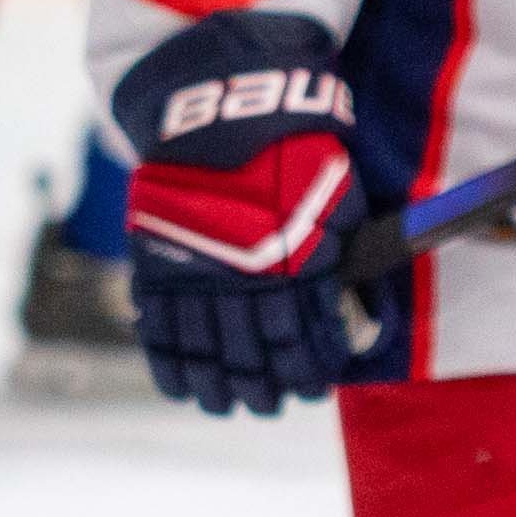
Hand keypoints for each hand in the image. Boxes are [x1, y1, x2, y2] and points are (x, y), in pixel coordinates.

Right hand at [113, 12, 363, 417]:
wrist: (222, 110)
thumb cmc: (293, 149)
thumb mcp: (339, 195)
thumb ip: (343, 253)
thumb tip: (357, 310)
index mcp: (296, 263)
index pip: (304, 340)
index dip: (309, 372)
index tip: (313, 389)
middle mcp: (246, 277)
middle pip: (255, 356)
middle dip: (266, 389)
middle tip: (272, 404)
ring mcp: (197, 273)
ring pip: (207, 352)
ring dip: (220, 388)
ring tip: (229, 405)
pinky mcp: (158, 264)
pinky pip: (160, 331)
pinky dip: (170, 366)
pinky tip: (182, 390)